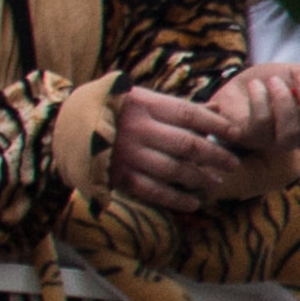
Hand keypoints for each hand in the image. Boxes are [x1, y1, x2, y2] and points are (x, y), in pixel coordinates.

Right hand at [112, 85, 250, 210]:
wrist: (63, 128)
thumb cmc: (111, 110)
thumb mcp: (139, 98)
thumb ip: (174, 107)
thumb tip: (215, 108)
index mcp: (144, 105)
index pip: (188, 114)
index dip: (215, 123)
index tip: (235, 133)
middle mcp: (138, 130)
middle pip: (187, 144)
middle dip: (215, 155)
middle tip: (233, 163)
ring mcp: (128, 155)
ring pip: (174, 170)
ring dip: (199, 178)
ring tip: (216, 183)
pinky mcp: (119, 177)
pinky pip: (154, 192)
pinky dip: (176, 199)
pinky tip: (193, 202)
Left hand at [214, 61, 299, 156]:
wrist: (238, 85)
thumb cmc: (272, 81)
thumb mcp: (298, 72)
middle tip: (299, 78)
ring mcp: (279, 141)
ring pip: (292, 132)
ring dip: (284, 101)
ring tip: (273, 81)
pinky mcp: (255, 139)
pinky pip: (263, 124)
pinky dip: (260, 100)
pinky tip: (256, 86)